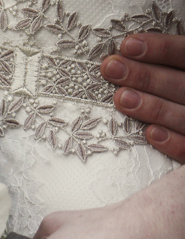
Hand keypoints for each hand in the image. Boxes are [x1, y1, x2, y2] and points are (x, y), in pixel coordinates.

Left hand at [100, 34, 184, 162]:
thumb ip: (166, 69)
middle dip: (145, 76)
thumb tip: (125, 56)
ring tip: (121, 98)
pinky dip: (172, 142)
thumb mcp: (178, 78)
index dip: (160, 49)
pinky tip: (150, 134)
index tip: (127, 45)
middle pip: (180, 84)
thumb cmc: (181, 96)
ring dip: (152, 107)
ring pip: (183, 115)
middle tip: (111, 69)